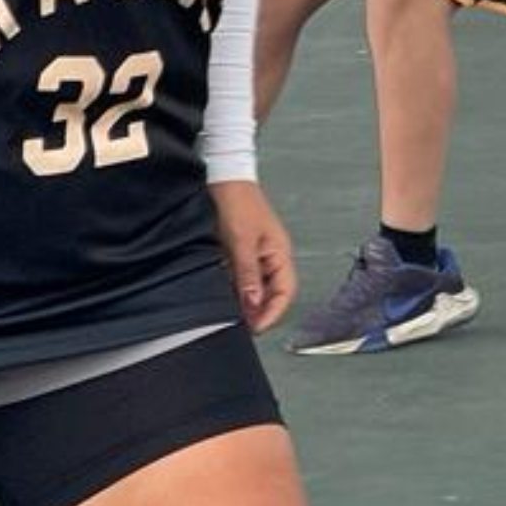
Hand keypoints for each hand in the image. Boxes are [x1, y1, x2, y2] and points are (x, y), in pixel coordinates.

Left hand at [210, 181, 297, 332]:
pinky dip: (233, 289)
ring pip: (254, 287)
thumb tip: (253, 304)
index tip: (255, 328)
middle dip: (258, 312)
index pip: (285, 292)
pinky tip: (220, 295)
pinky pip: (240, 278)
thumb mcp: (241, 240)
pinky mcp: (238, 252)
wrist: (222, 177)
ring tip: (227, 314)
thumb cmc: (237, 202)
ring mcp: (254, 255)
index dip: (272, 313)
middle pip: (271, 293)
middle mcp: (270, 257)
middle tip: (239, 327)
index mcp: (279, 253)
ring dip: (244, 301)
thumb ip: (248, 273)